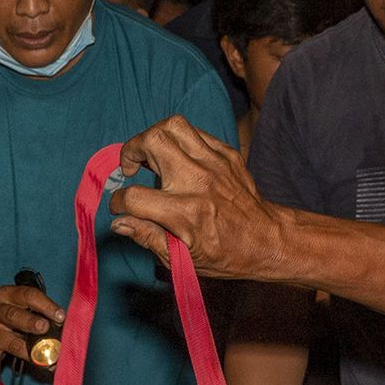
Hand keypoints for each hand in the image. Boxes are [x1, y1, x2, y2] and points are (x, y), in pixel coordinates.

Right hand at [0, 280, 62, 368]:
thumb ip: (37, 312)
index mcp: (7, 296)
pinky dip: (0, 369)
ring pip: (9, 342)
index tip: (60, 316)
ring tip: (41, 359)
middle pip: (13, 316)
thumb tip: (62, 325)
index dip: (45, 305)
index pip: (28, 295)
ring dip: (26, 351)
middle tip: (45, 328)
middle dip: (30, 322)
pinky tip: (8, 375)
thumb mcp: (17, 304)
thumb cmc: (5, 312)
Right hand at [109, 115, 298, 281]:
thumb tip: (118, 223)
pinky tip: (177, 158)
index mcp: (185, 213)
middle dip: (131, 150)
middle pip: (152, 141)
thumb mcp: (182, 259)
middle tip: (131, 167)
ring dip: (154, 136)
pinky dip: (179, 141)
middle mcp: (198, 181)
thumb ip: (147, 237)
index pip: (134, 197)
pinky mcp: (226, 153)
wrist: (266, 239)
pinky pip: (195, 132)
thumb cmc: (224, 254)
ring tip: (151, 154)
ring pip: (174, 125)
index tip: (121, 208)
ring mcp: (214, 163)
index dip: (118, 203)